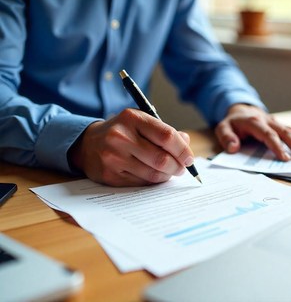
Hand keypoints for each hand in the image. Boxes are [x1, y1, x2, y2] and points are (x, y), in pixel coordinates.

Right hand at [68, 109, 193, 185]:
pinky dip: (153, 181)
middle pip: (162, 158)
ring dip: (167, 176)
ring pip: (153, 174)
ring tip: (170, 172)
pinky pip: (141, 183)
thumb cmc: (122, 132)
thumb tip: (186, 142)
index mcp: (132, 118)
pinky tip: (154, 176)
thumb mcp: (141, 123)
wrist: (88, 144)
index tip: (189, 158)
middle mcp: (121, 137)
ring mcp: (113, 157)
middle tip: (182, 168)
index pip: (167, 136)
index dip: (183, 150)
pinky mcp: (110, 175)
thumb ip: (164, 131)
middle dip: (178, 166)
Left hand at [215, 104, 290, 160]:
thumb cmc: (232, 123)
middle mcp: (268, 121)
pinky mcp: (281, 125)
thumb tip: (233, 148)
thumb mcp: (222, 128)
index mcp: (254, 122)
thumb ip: (226, 137)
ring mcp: (276, 123)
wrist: (240, 111)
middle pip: (285, 132)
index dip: (277, 146)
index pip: (268, 134)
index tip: (285, 158)